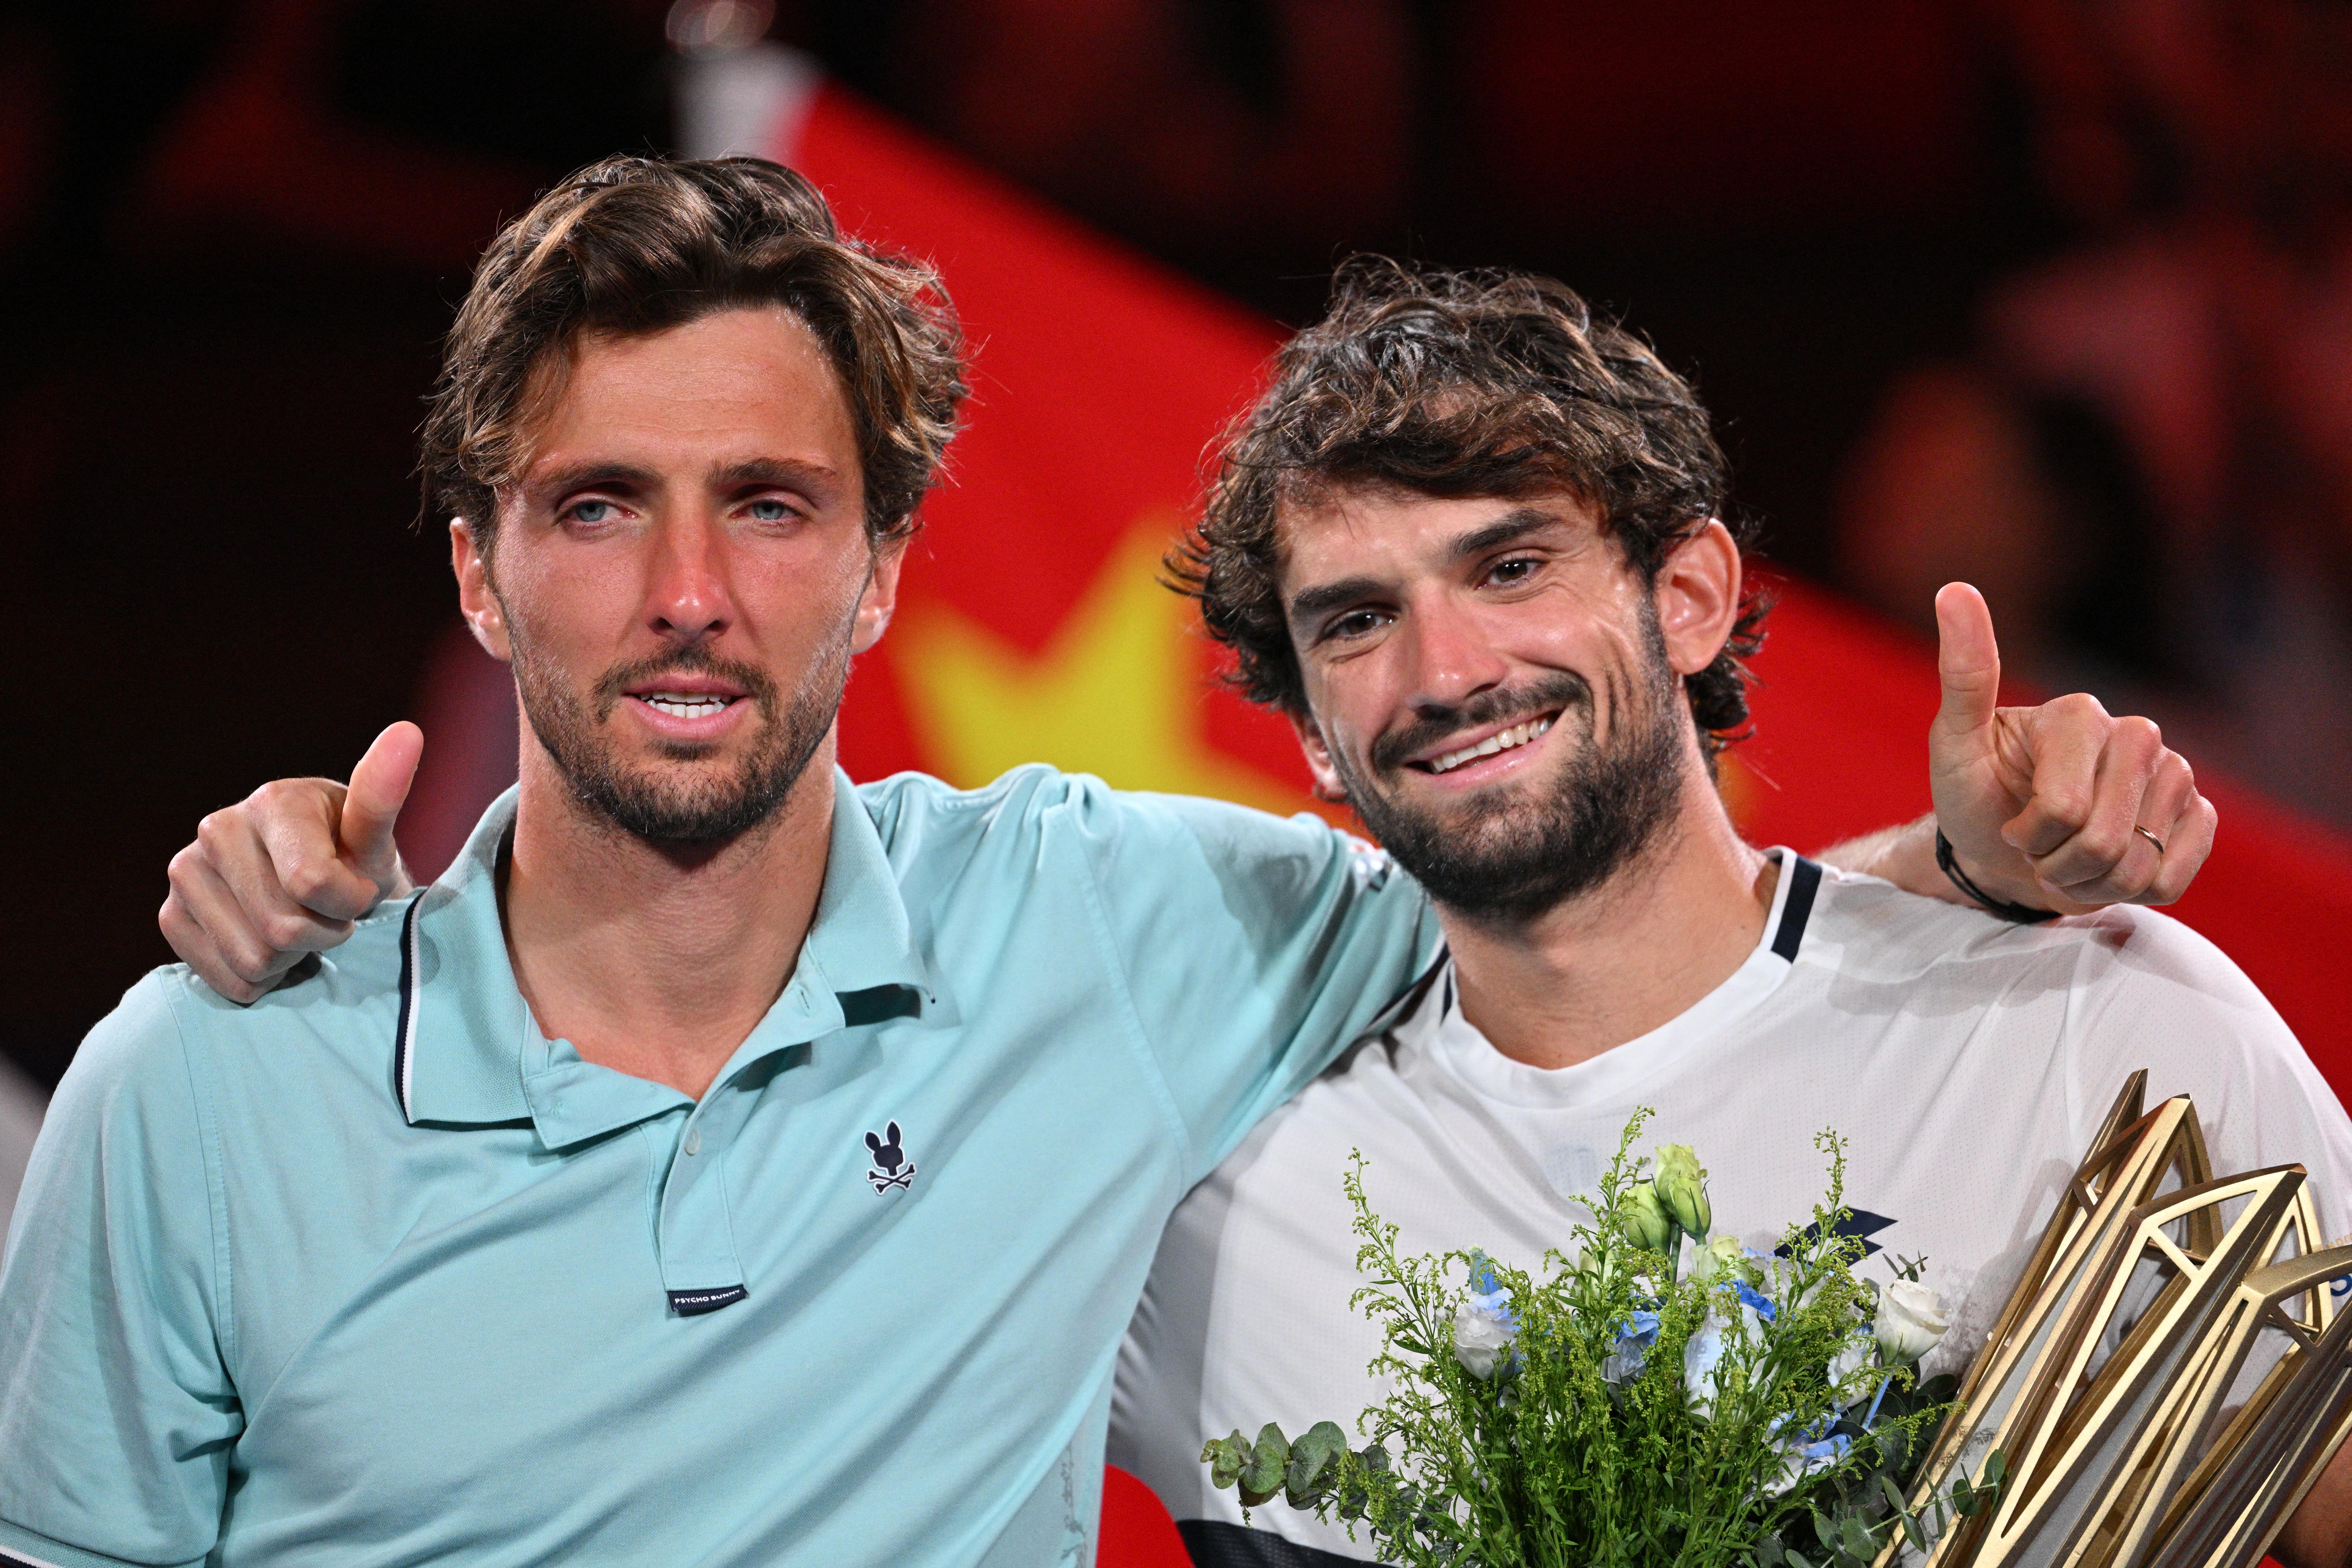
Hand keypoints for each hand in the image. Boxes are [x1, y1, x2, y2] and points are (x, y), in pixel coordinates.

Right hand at [159, 722, 423, 1002]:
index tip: (360, 892)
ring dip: (292, 958)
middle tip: (329, 915)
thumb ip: (384, 795)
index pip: (311, 883)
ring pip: (254, 959)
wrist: (318, 892)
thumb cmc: (354, 860)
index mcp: (271, 801)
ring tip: (300, 927)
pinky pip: (228, 979)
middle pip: (282, 928)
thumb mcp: (374, 836)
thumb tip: (408, 733)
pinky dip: (261, 978)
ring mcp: (186, 872)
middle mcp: (217, 829)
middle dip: (321, 934)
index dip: (349, 904)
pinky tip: (270, 945)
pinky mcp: (171, 916)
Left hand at [1929, 584, 2213, 912]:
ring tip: (2066, 854)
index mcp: (2081, 714)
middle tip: (2038, 842)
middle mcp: (2136, 736)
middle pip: (2104, 839)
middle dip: (2059, 859)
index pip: (2063, 810)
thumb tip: (1954, 588)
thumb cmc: (1974, 796)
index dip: (2030, 833)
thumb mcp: (1954, 741)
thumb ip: (1963, 672)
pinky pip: (2172, 875)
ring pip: (2137, 865)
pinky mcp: (2195, 817)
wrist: (1999, 851)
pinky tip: (2107, 868)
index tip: (2013, 818)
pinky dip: (2130, 888)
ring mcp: (2175, 775)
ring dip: (2090, 878)